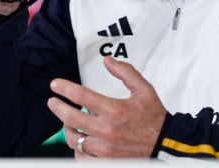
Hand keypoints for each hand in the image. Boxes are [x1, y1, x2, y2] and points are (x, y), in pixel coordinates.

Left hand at [47, 56, 166, 158]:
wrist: (165, 144)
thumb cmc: (154, 117)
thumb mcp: (144, 89)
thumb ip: (125, 72)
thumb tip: (107, 61)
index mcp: (114, 110)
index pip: (80, 95)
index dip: (64, 88)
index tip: (55, 85)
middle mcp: (106, 130)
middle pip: (70, 118)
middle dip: (57, 108)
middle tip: (53, 102)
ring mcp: (105, 148)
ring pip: (73, 138)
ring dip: (67, 128)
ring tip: (68, 121)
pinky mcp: (106, 161)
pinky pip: (81, 157)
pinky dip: (77, 148)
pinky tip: (79, 140)